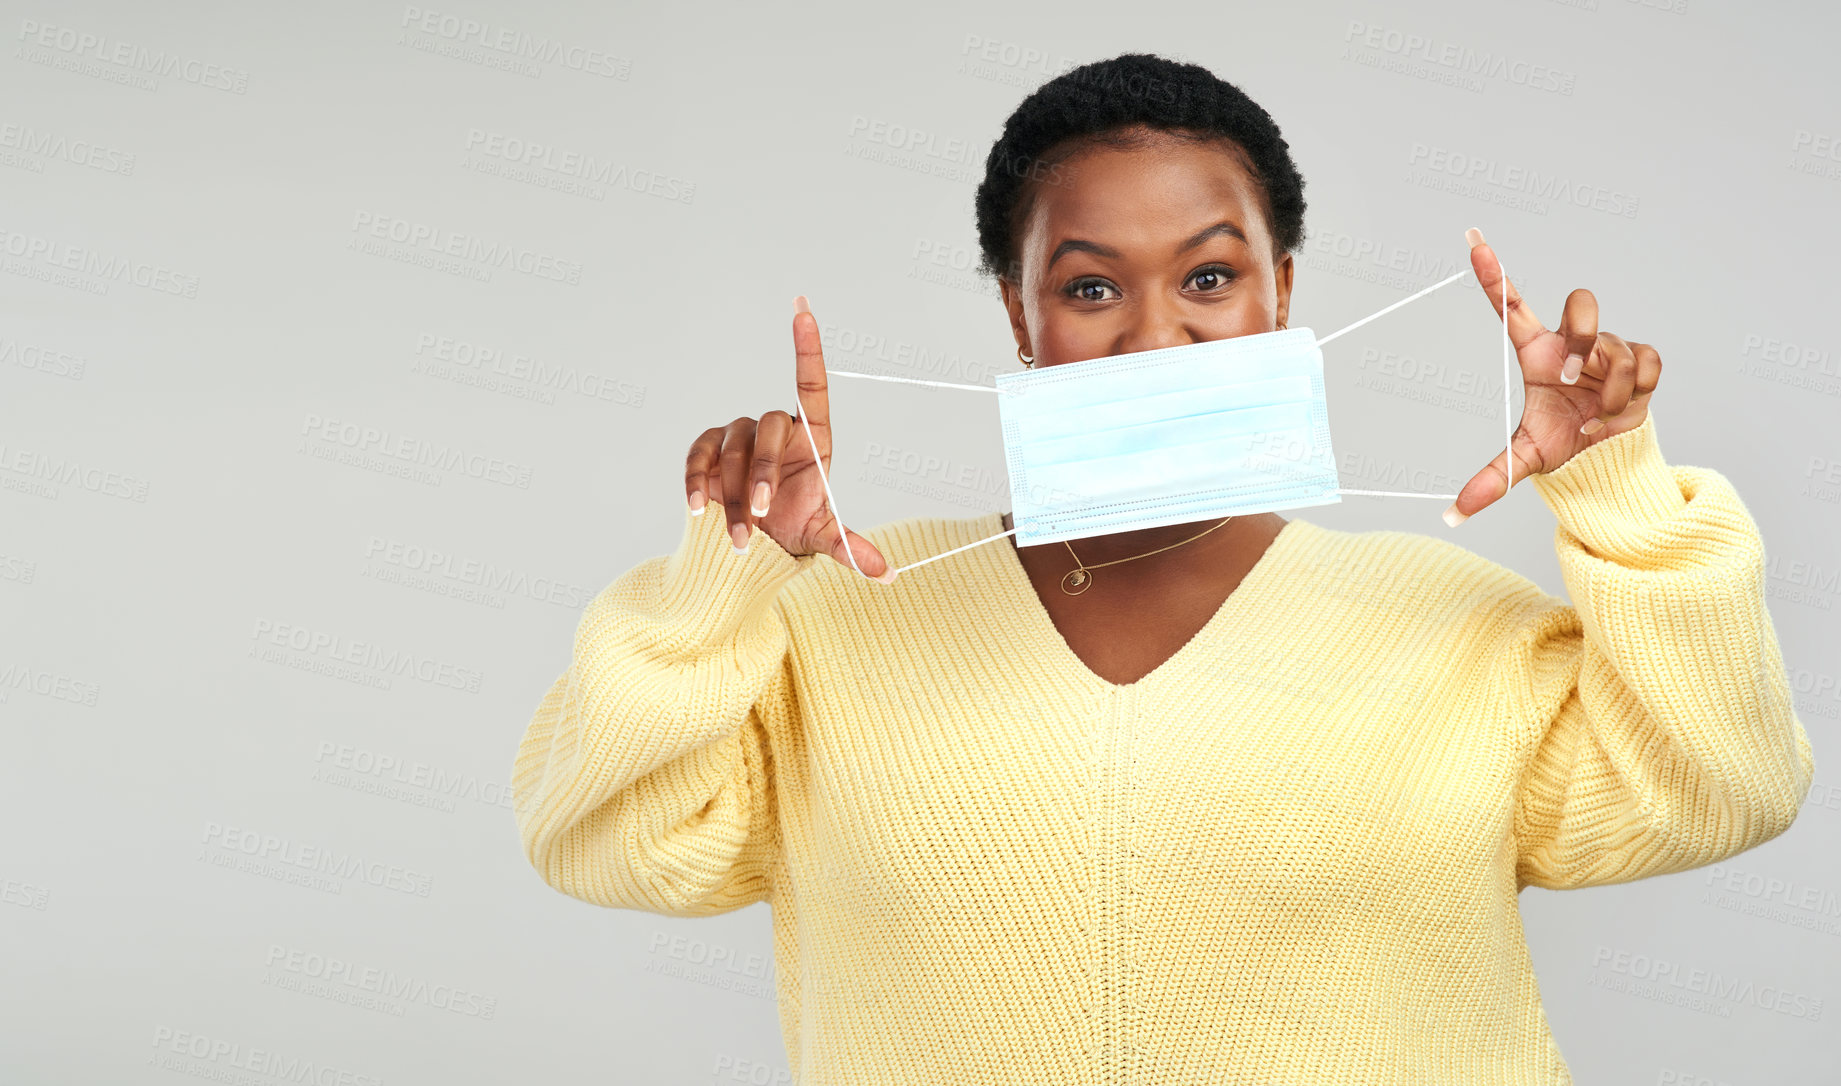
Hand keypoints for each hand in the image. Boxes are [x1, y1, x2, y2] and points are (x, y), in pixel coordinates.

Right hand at [683, 295, 895, 581]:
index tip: (803, 310)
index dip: (807, 348)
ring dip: (731, 496)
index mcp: (812, 439)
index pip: (810, 385)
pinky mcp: (706, 450)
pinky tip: (698, 509)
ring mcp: (738, 436)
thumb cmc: (793, 528)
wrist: (751, 546)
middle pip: (767, 430)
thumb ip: (850, 549)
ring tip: (738, 536)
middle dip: (760, 474)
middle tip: (757, 515)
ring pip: (731, 450)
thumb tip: (886, 574)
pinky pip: (698, 456)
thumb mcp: (821, 537)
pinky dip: (696, 483)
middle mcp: (775, 429)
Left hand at [1445, 227, 1661, 525]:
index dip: (1493, 273)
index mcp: (1538, 352)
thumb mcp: (1527, 459)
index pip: (1512, 306)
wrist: (1604, 453)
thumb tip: (1453, 513)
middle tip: (1569, 378)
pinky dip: (1636, 391)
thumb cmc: (1561, 438)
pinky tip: (1621, 412)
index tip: (1472, 242)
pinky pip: (1648, 361)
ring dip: (1610, 391)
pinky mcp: (1641, 359)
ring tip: (1598, 417)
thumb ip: (1492, 480)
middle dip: (1584, 336)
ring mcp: (1608, 347)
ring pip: (1619, 348)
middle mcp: (1573, 342)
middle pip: (1583, 303)